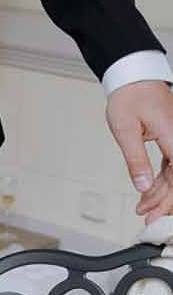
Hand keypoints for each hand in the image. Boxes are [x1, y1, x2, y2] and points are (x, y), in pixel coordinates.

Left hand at [107, 80, 172, 222]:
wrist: (133, 77)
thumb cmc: (129, 96)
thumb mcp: (125, 129)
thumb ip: (136, 159)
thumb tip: (143, 185)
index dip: (167, 199)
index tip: (155, 214)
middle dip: (164, 201)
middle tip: (147, 217)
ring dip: (161, 193)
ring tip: (144, 208)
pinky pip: (172, 165)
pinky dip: (161, 180)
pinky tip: (149, 192)